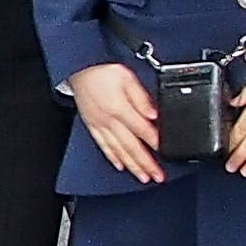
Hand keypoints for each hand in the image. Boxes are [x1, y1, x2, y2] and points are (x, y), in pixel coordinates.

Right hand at [69, 61, 165, 183]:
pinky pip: (103, 146)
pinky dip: (113, 158)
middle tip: (158, 176)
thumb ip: (141, 98)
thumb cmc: (102, 70)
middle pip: (132, 147)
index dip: (156, 142)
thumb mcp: (127, 77)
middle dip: (146, 163)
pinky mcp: (92, 126)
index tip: (166, 152)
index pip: (142, 130)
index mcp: (120, 109)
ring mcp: (100, 125)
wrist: (79, 68)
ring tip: (143, 177)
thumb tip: (153, 114)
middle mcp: (109, 121)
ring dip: (132, 165)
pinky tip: (120, 165)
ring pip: (118, 150)